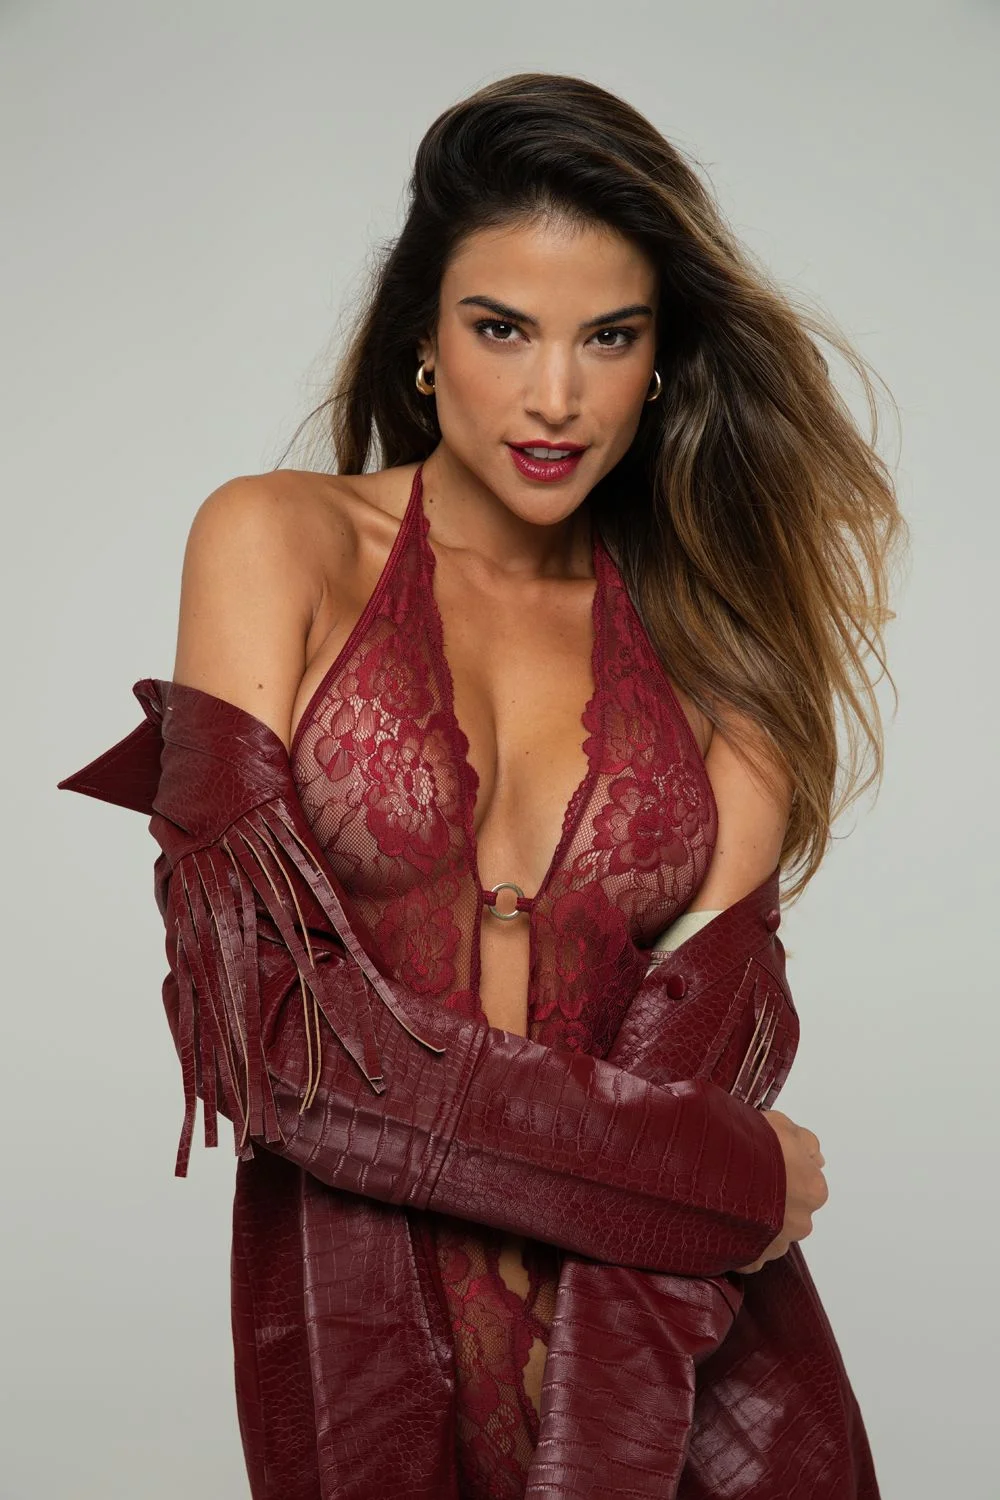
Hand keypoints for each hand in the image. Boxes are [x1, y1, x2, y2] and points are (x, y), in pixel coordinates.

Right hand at [736, 1109, 827, 1272]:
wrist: (708, 1168)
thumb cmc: (745, 1144)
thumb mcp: (779, 1125)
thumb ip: (804, 1142)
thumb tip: (816, 1159)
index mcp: (812, 1189)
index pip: (806, 1183)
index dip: (784, 1171)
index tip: (762, 1163)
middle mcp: (800, 1222)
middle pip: (790, 1211)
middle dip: (772, 1199)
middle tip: (743, 1180)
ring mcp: (775, 1244)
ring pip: (770, 1233)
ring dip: (756, 1221)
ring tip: (727, 1200)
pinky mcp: (750, 1260)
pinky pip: (749, 1253)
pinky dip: (740, 1240)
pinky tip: (722, 1221)